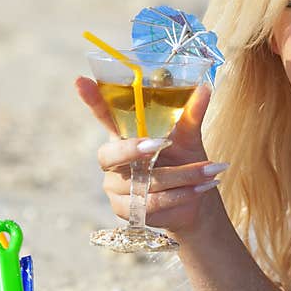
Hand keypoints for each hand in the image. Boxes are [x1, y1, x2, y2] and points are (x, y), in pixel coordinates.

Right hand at [75, 77, 227, 234]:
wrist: (194, 200)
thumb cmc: (184, 160)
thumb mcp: (189, 136)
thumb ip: (191, 113)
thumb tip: (205, 88)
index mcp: (123, 134)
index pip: (103, 114)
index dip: (91, 99)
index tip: (80, 80)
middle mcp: (113, 160)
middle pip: (112, 154)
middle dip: (136, 149)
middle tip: (162, 142)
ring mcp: (114, 186)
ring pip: (143, 181)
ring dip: (181, 175)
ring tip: (210, 171)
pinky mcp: (124, 209)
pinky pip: (150, 203)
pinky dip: (180, 195)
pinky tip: (200, 188)